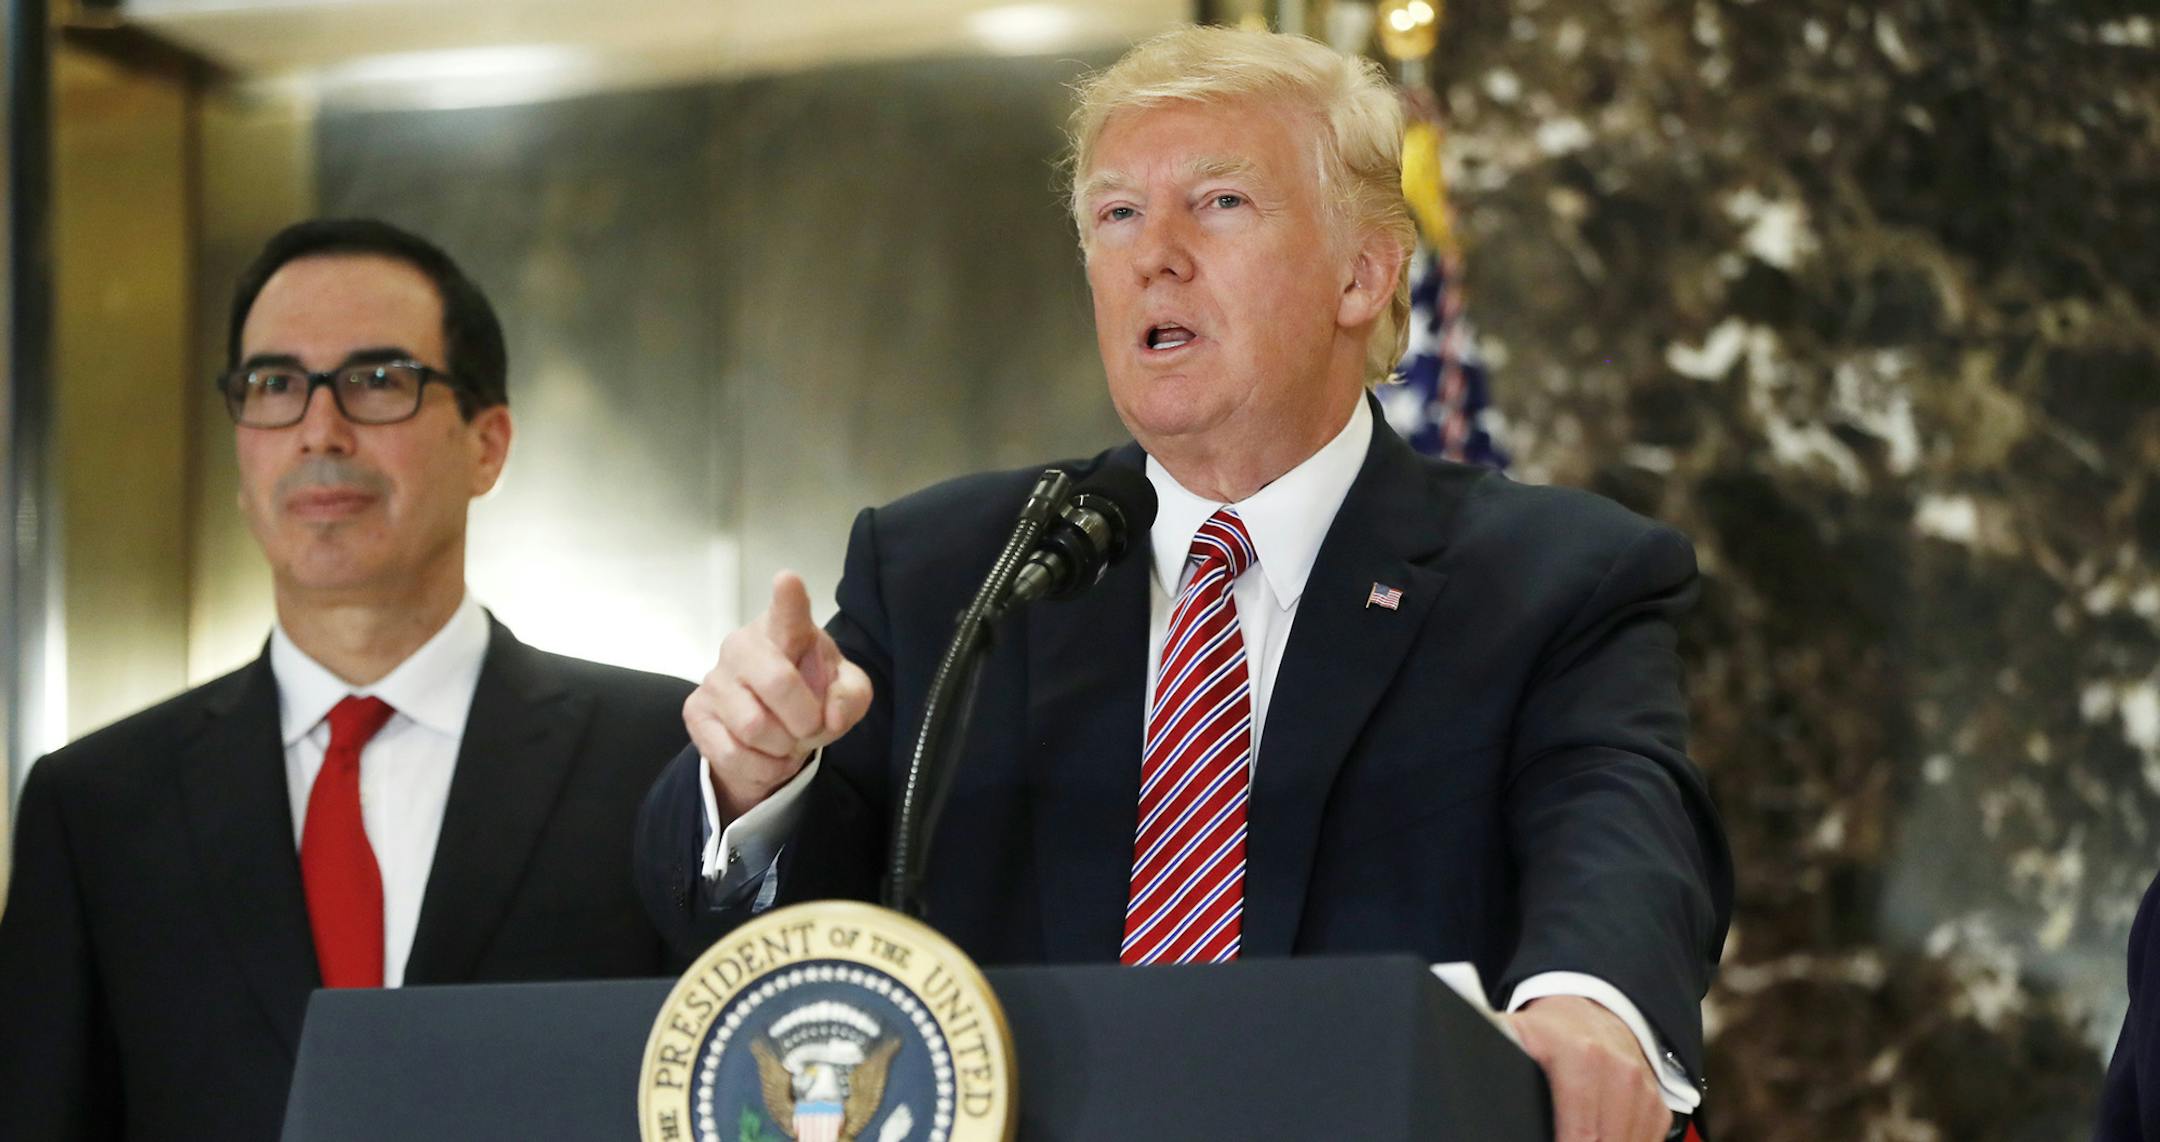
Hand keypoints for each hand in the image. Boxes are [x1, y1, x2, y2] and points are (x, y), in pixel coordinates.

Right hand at [687, 571, 872, 818]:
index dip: (788, 597)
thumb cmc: (810, 696)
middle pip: (777, 683)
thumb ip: (851, 697)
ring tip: (787, 742)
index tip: (788, 581)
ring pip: (754, 727)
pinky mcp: (694, 712)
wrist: (772, 735)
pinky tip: (768, 757)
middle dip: (805, 718)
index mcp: (785, 629)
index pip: (787, 611)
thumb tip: (829, 716)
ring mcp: (714, 678)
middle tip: (811, 727)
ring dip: (783, 747)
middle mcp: (743, 644)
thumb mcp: (845, 694)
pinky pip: (732, 754)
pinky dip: (763, 768)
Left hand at [1505, 996, 1669, 1141]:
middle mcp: (1619, 1074)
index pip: (1579, 1133)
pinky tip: (1600, 1137)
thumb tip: (1459, 1062)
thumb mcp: (1515, 1032)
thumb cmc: (1549, 1031)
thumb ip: (1492, 1043)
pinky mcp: (1656, 1106)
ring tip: (1574, 1139)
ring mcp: (1642, 1091)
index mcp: (1581, 1058)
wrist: (1595, 1009)